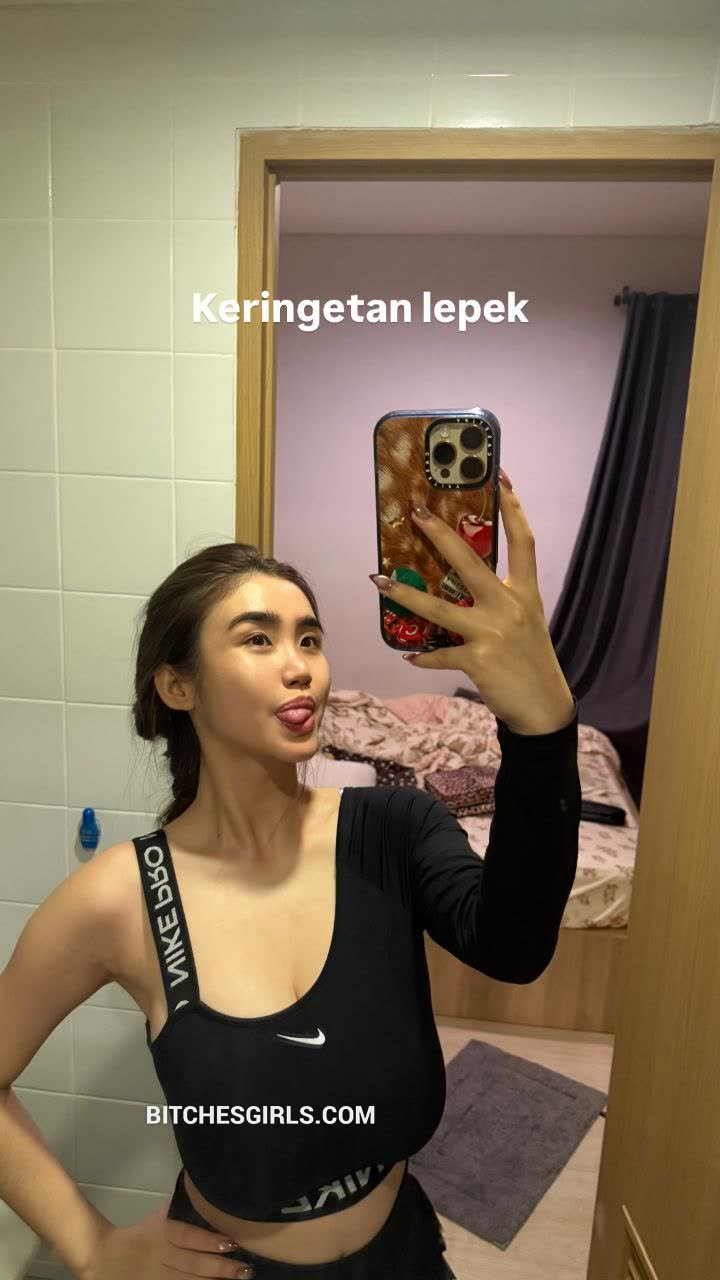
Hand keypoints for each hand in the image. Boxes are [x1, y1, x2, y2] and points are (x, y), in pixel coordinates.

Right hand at [80, 1198, 252, 1279]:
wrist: (100, 1259)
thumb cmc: (135, 1237)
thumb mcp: (154, 1219)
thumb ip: (173, 1210)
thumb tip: (192, 1182)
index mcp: (160, 1234)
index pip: (187, 1236)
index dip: (209, 1240)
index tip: (232, 1243)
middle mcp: (160, 1256)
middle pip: (192, 1263)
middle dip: (219, 1267)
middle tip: (244, 1269)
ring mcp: (157, 1277)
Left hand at [370, 468, 575, 735]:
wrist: (544, 707)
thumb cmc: (531, 662)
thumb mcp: (526, 622)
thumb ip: (501, 600)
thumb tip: (463, 587)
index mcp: (525, 593)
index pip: (522, 541)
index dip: (513, 507)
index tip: (501, 475)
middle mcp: (509, 606)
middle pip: (470, 561)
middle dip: (440, 534)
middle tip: (416, 512)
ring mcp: (492, 632)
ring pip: (438, 608)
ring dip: (404, 594)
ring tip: (379, 580)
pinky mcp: (478, 659)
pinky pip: (440, 654)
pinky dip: (423, 656)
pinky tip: (409, 656)